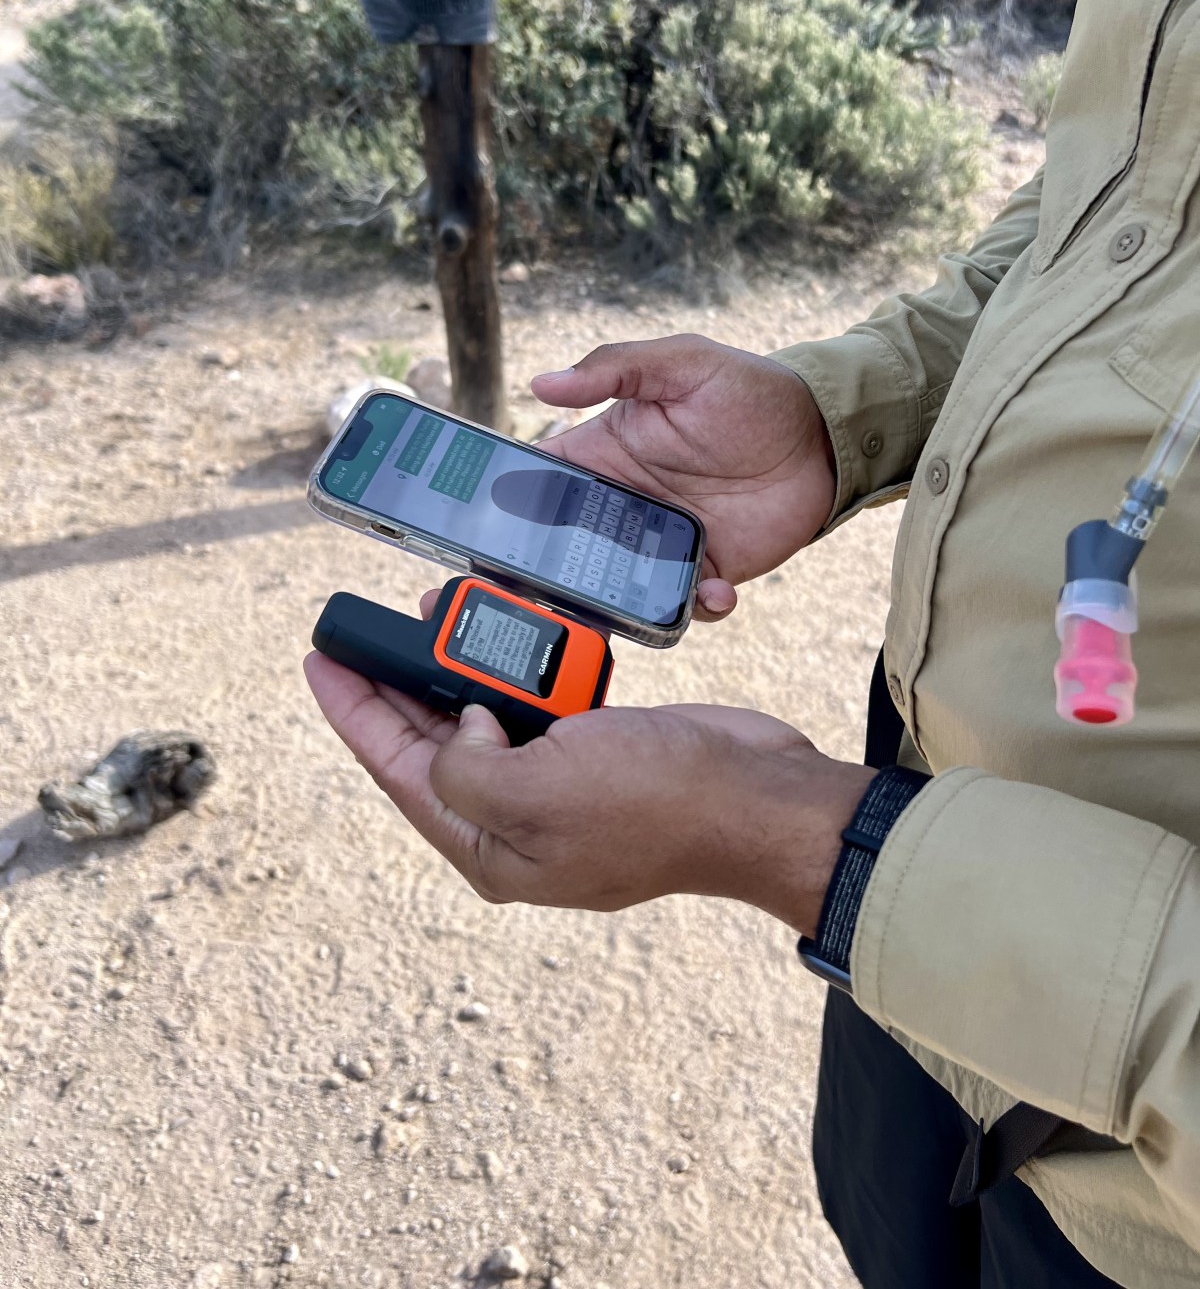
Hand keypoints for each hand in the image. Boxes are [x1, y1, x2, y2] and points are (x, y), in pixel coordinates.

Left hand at [304, 653, 870, 935]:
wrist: (757, 798)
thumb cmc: (656, 804)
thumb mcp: (537, 792)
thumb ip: (465, 767)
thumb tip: (455, 729)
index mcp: (491, 845)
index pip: (397, 772)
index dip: (353, 712)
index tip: (318, 660)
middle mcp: (518, 821)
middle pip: (435, 744)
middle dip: (400, 685)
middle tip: (369, 626)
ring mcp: (561, 786)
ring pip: (488, 717)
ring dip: (464, 666)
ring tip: (437, 613)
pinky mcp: (599, 750)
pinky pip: (539, 701)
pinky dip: (521, 664)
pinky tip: (509, 629)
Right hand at [530, 335, 835, 620]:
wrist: (824, 436)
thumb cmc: (750, 391)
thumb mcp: (683, 363)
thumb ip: (616, 368)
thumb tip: (542, 383)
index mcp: (605, 453)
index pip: (542, 482)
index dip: (511, 506)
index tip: (490, 531)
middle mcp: (624, 503)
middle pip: (566, 548)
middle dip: (550, 574)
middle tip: (547, 590)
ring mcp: (662, 542)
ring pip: (616, 587)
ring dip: (615, 603)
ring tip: (634, 602)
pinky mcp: (705, 569)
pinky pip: (682, 605)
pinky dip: (691, 609)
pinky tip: (715, 590)